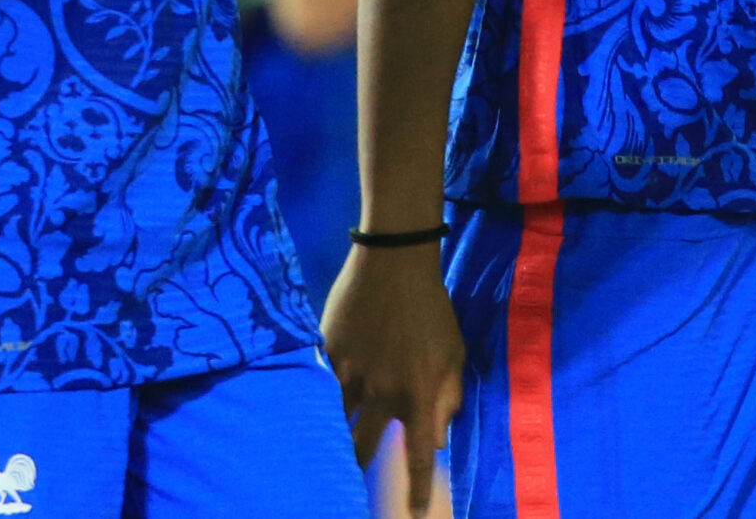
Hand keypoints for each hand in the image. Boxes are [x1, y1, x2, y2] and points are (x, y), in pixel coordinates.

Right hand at [324, 245, 465, 514]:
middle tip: (350, 484)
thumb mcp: (453, 354)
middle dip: (357, 469)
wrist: (394, 261)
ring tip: (320, 458)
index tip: (411, 512)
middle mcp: (382, 393)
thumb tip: (436, 440)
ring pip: (335, 420)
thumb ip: (447, 398)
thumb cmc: (431, 309)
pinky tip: (303, 412)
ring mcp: (350, 373)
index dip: (413, 488)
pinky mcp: (327, 352)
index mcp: (417, 395)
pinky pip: (320, 385)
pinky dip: (316, 400)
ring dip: (330, 440)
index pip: (415, 456)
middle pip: (363, 446)